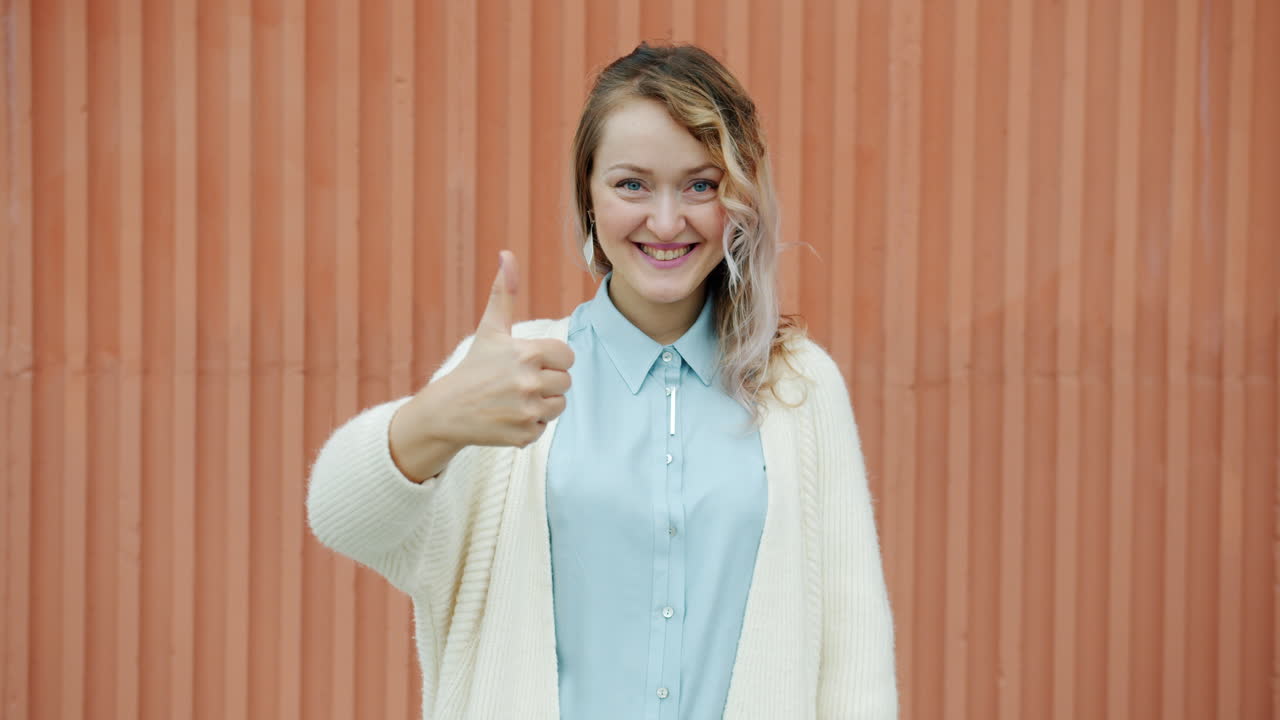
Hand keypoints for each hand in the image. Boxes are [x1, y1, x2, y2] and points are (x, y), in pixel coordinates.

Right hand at [390, 251, 575, 479]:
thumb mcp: (490, 329)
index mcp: (527, 353)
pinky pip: (543, 428)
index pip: (567, 357)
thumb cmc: (473, 367)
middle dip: (546, 383)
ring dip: (541, 405)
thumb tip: (507, 254)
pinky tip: (507, 417)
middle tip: (517, 383)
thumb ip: (505, 293)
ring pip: (558, 407)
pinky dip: (528, 425)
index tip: (529, 363)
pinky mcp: (523, 435)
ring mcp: (526, 410)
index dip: (551, 360)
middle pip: (565, 383)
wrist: (446, 411)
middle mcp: (529, 382)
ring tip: (513, 399)